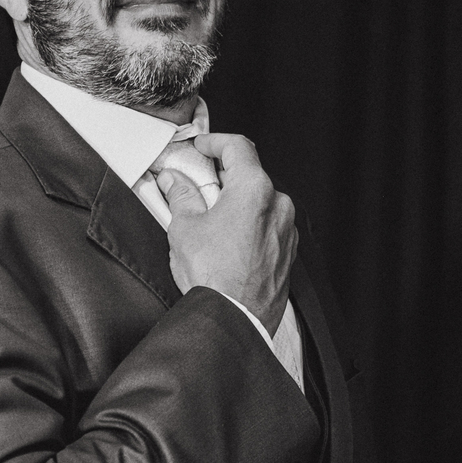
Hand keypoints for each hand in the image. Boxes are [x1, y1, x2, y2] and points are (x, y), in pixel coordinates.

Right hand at [157, 133, 296, 335]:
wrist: (235, 320)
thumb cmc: (214, 277)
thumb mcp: (185, 229)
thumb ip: (180, 197)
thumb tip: (173, 182)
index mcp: (254, 190)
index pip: (238, 147)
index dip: (216, 142)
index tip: (203, 147)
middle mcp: (278, 206)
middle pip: (250, 176)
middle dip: (224, 178)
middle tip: (199, 185)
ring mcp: (287, 231)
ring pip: (261, 204)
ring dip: (238, 204)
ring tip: (211, 220)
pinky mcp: (288, 254)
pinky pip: (268, 228)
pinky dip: (250, 226)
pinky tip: (229, 242)